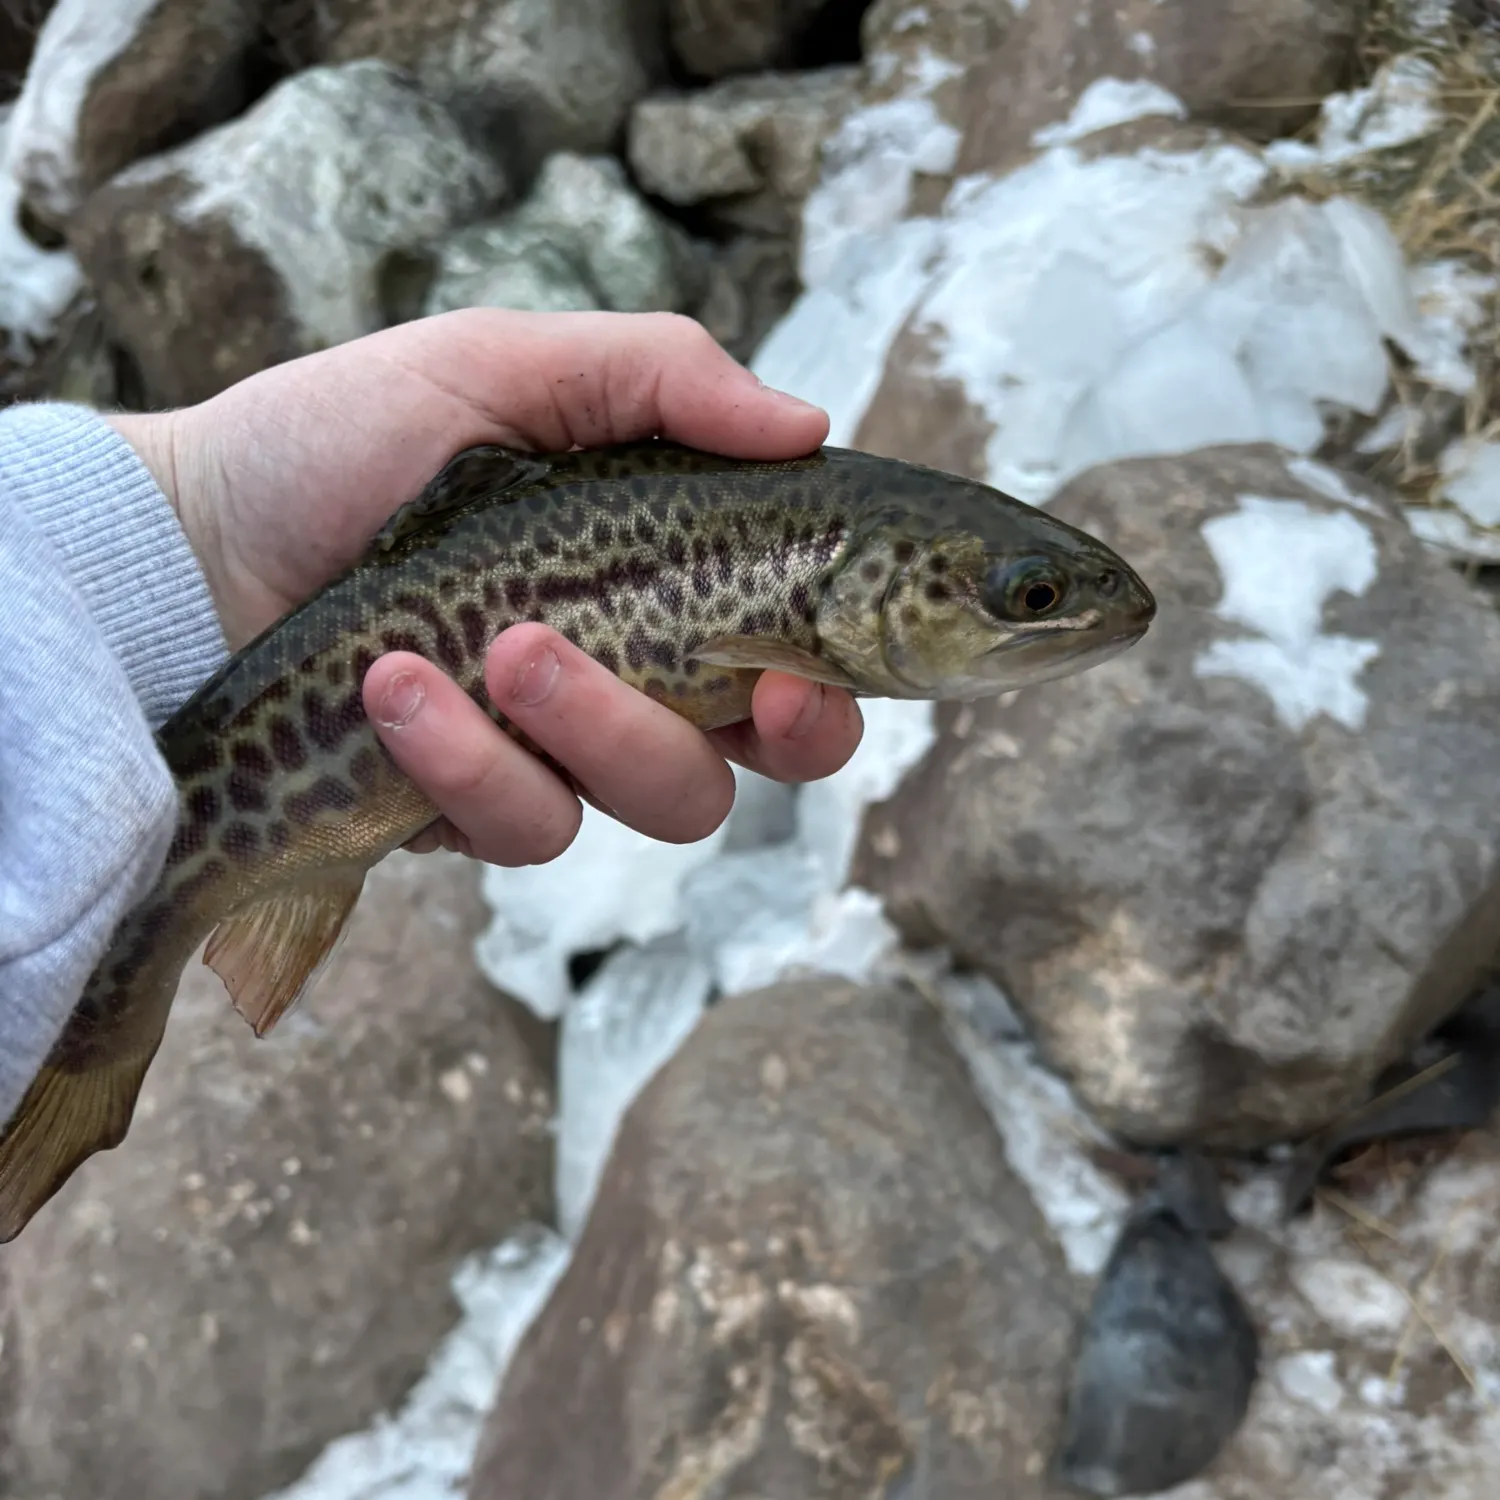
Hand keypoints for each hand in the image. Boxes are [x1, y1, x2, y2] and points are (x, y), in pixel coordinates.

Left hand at [107, 309, 863, 862]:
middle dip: (729, 735)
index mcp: (655, 589)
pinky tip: (394, 688)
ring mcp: (545, 757)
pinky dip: (467, 761)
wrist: (192, 539)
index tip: (799, 680)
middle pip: (737, 771)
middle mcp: (621, 687)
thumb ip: (658, 379)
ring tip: (490, 646)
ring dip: (589, 728)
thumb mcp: (500, 367)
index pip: (789, 673)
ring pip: (647, 807)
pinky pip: (520, 827)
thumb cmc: (341, 441)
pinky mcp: (466, 812)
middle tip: (692, 673)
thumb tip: (807, 422)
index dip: (825, 700)